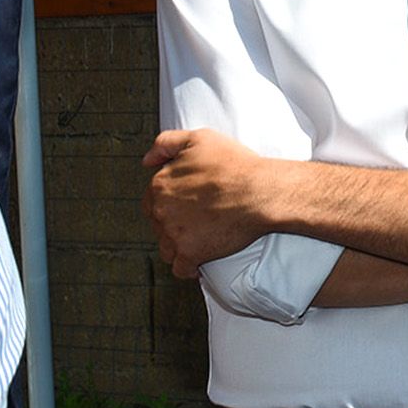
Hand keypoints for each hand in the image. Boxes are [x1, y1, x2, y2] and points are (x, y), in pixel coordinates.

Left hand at [141, 128, 274, 277]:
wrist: (261, 191)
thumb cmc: (236, 165)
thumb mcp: (200, 138)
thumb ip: (166, 144)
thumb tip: (147, 161)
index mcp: (160, 185)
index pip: (153, 199)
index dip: (171, 201)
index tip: (188, 203)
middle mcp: (162, 211)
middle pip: (159, 224)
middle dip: (175, 223)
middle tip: (198, 218)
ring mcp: (174, 234)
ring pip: (167, 247)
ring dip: (180, 245)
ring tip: (201, 238)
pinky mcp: (190, 254)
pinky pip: (180, 268)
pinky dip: (189, 267)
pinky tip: (200, 260)